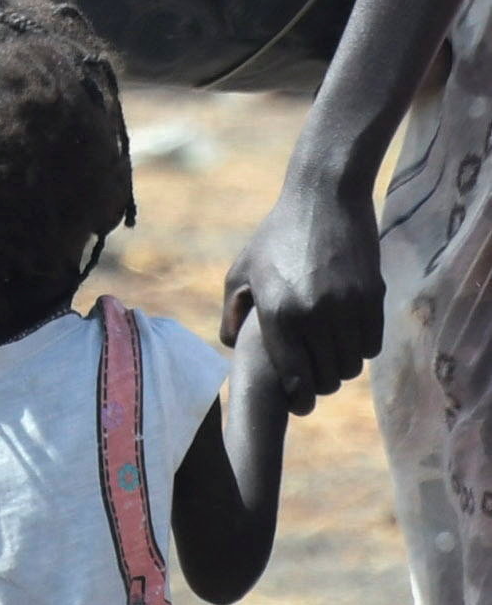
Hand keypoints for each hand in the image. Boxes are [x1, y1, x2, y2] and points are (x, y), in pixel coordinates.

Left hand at [224, 174, 385, 413]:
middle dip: (320, 384)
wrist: (323, 199)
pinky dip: (362, 350)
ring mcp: (346, 305)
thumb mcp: (241, 272)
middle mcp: (313, 313)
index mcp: (277, 311)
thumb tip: (230, 347)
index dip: (297, 398)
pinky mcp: (372, 296)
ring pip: (352, 364)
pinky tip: (349, 340)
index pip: (292, 375)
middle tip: (315, 380)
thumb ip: (232, 313)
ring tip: (331, 360)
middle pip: (326, 376)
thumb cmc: (275, 237)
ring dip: (342, 368)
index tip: (299, 405)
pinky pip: (372, 344)